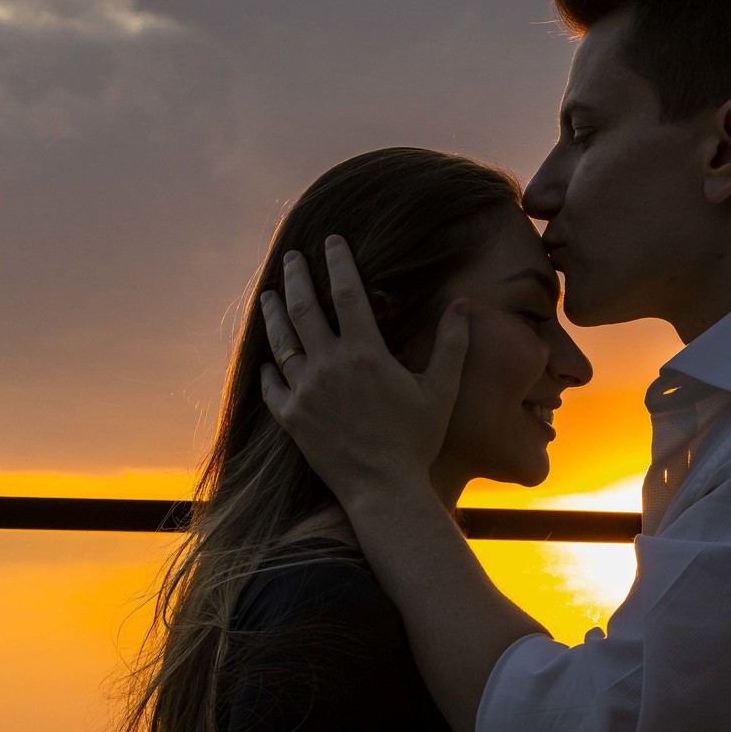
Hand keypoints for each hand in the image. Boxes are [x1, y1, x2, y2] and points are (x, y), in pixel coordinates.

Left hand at [259, 238, 469, 506]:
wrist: (384, 490)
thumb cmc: (417, 440)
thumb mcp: (441, 390)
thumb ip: (451, 344)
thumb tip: (463, 304)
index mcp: (366, 354)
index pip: (348, 293)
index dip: (339, 262)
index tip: (332, 241)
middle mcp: (329, 366)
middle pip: (304, 308)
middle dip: (296, 277)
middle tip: (291, 256)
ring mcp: (305, 392)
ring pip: (281, 341)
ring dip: (274, 313)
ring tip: (268, 294)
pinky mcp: (291, 418)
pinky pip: (271, 386)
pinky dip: (268, 369)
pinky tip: (267, 360)